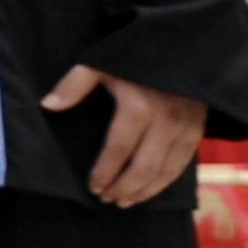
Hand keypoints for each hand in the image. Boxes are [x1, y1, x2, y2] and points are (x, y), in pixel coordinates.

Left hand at [43, 64, 206, 208]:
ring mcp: (186, 128)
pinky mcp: (198, 131)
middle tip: (107, 200)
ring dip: (145, 191)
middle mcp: (166, 122)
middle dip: (124, 188)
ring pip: (166, 172)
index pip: (118, 150)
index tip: (93, 187)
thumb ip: (74, 84)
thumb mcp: (101, 62)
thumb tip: (48, 105)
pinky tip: (151, 189)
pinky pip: (183, 164)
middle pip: (144, 168)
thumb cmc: (136, 54)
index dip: (105, 173)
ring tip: (125, 201)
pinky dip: (166, 181)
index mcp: (140, 107)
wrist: (184, 45)